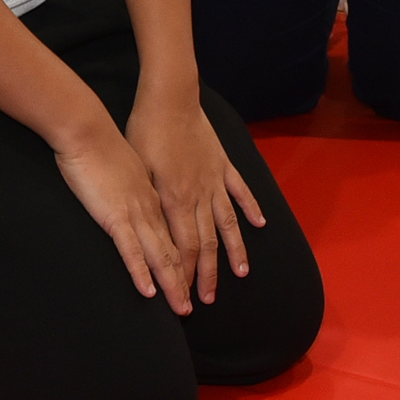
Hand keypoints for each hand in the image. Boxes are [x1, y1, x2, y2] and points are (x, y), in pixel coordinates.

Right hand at [56, 112, 194, 314]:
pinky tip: (149, 292)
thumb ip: (139, 188)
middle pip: (178, 250)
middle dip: (189, 280)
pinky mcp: (115, 216)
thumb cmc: (105, 146)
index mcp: (158, 197)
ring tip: (182, 307)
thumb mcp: (132, 168)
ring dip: (173, 284)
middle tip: (197, 305)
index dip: (190, 261)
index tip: (195, 281)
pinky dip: (142, 273)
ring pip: (162, 255)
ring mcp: (136, 213)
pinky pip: (131, 251)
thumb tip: (140, 200)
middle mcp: (154, 208)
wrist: (88, 130)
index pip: (179, 235)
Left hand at [128, 80, 260, 307]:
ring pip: (227, 224)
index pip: (183, 247)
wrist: (169, 99)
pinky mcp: (222, 164)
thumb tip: (154, 236)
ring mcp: (215, 180)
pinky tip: (260, 224)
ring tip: (241, 273)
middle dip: (207, 274)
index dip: (184, 275)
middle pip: (207, 243)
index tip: (183, 297)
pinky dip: (251, 208)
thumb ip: (150, 204)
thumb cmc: (145, 133)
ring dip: (234, 251)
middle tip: (206, 299)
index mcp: (175, 200)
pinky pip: (240, 191)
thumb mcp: (139, 171)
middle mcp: (200, 196)